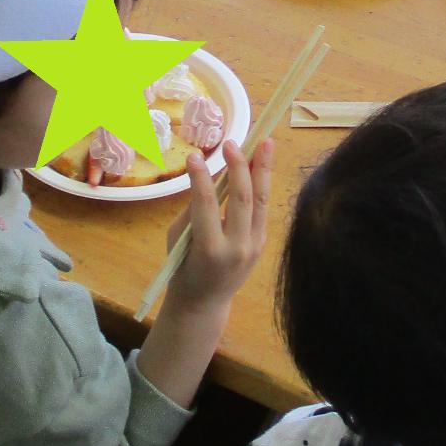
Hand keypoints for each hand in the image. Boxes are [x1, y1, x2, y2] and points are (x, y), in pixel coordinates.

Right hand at [164, 139, 273, 314]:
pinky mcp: (262, 244)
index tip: (194, 156)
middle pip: (243, 198)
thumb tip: (209, 175)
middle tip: (232, 143)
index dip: (201, 177)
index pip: (207, 203)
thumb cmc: (183, 267)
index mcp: (210, 248)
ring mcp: (255, 246)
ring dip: (263, 169)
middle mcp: (238, 247)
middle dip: (239, 166)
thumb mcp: (179, 238)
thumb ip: (195, 208)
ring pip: (261, 201)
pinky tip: (260, 165)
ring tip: (265, 142)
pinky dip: (261, 185)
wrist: (204, 302)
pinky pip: (263, 209)